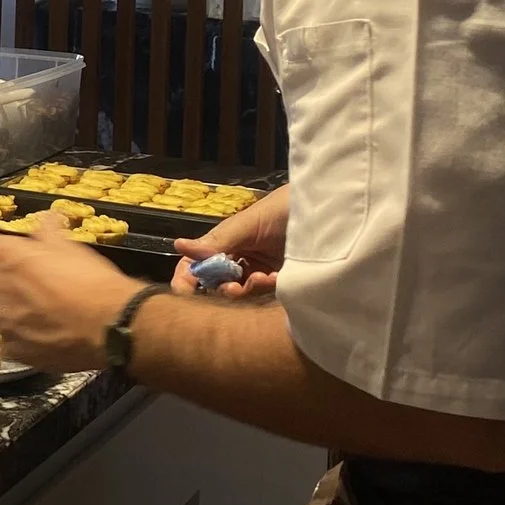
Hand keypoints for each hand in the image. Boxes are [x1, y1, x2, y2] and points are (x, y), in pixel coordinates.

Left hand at [0, 215, 144, 372]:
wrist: (111, 325)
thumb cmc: (92, 282)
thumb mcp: (71, 247)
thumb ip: (49, 232)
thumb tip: (46, 219)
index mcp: (7, 258)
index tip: (4, 250)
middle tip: (21, 281)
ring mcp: (4, 323)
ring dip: (4, 308)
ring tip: (29, 310)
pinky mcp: (15, 351)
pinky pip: (6, 341)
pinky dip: (17, 337)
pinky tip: (36, 334)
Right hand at [172, 184, 288, 296]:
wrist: (325, 213)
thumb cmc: (281, 209)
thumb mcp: (247, 225)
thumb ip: (216, 241)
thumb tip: (178, 246)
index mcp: (224, 242)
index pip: (196, 264)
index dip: (186, 278)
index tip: (185, 292)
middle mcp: (238, 258)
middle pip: (215, 283)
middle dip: (220, 289)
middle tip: (231, 288)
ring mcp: (258, 270)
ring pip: (239, 292)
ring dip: (244, 290)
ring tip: (259, 279)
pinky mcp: (279, 281)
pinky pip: (264, 294)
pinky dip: (266, 289)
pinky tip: (274, 278)